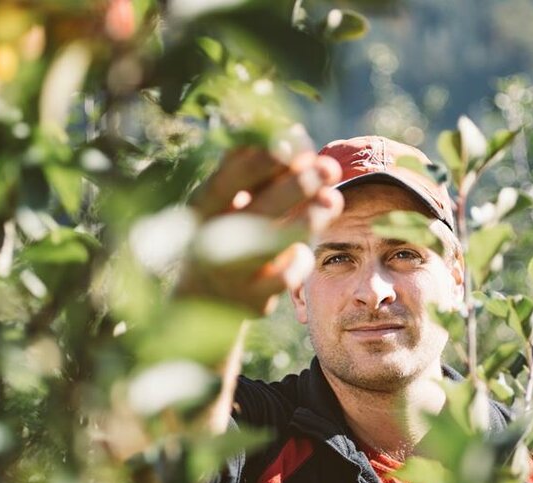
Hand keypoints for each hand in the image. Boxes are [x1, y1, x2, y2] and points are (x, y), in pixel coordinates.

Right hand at [179, 145, 343, 313]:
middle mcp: (209, 243)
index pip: (226, 182)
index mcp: (200, 211)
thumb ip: (254, 168)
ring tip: (333, 199)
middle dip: (297, 187)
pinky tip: (301, 248)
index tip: (293, 138)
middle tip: (329, 167)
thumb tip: (292, 132)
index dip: (260, 161)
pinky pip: (287, 275)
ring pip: (276, 244)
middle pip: (257, 211)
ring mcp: (230, 274)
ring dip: (310, 219)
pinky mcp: (251, 301)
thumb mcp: (226, 200)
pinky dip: (299, 257)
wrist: (203, 298)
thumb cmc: (223, 230)